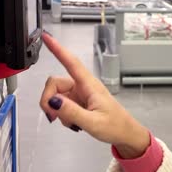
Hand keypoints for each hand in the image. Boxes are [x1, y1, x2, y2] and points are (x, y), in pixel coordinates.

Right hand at [39, 33, 149, 158]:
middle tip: (53, 116)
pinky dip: (61, 114)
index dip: (58, 49)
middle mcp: (83, 86)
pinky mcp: (78, 102)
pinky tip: (73, 122)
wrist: (124, 134)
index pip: (71, 62)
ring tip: (71, 122)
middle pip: (55, 83)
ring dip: (56, 110)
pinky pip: (61, 103)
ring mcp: (80, 94)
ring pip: (56, 95)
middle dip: (48, 99)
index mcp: (89, 85)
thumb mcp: (93, 122)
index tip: (47, 37)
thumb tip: (52, 101)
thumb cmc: (115, 126)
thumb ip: (71, 112)